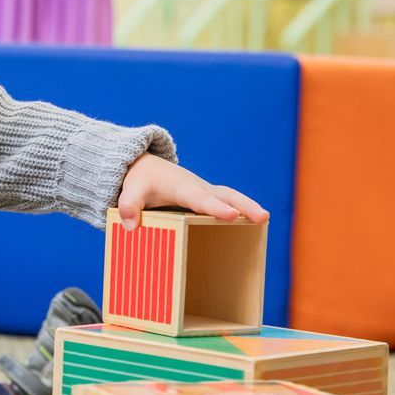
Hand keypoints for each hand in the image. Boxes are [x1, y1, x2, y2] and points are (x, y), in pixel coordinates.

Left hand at [116, 153, 268, 229]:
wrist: (146, 167)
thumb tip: (130, 226)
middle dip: (244, 205)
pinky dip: (242, 211)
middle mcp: (198, 188)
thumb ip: (128, 205)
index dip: (215, 207)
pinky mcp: (208, 199)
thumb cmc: (140, 181)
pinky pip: (227, 203)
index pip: (200, 199)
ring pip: (232, 197)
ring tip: (265, 220)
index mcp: (182, 187)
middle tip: (263, 217)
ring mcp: (206, 193)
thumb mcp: (130, 191)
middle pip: (226, 195)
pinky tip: (253, 228)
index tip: (231, 215)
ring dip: (249, 207)